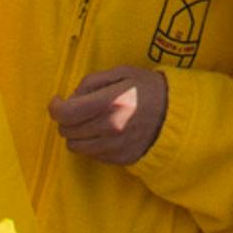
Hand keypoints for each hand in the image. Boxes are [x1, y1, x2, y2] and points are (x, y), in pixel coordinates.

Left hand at [49, 65, 168, 165]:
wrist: (177, 115)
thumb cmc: (148, 88)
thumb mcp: (122, 73)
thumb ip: (92, 81)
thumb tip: (71, 97)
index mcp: (109, 103)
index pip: (66, 113)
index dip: (55, 107)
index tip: (58, 101)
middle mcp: (109, 128)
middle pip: (67, 131)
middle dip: (67, 119)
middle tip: (78, 110)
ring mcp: (114, 147)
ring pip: (76, 146)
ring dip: (77, 133)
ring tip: (90, 122)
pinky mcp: (120, 159)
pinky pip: (92, 155)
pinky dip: (91, 144)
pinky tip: (103, 132)